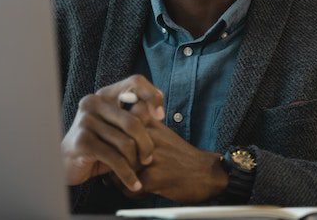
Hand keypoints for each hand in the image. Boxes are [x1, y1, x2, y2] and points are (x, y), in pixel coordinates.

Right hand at [61, 75, 164, 189]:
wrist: (68, 163)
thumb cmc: (100, 145)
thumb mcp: (118, 129)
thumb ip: (135, 117)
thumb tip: (157, 112)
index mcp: (105, 94)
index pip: (134, 81)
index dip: (152, 96)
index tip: (160, 116)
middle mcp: (93, 102)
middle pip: (134, 121)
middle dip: (147, 144)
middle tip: (149, 158)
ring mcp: (86, 121)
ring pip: (126, 142)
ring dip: (136, 161)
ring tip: (138, 170)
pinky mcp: (83, 141)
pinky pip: (115, 159)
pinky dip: (128, 174)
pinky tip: (134, 183)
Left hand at [110, 119, 227, 203]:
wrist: (206, 172)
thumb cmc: (180, 154)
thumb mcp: (161, 132)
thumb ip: (138, 129)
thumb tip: (111, 137)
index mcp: (149, 123)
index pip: (116, 128)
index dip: (113, 143)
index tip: (117, 149)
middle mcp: (148, 137)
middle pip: (115, 150)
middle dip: (114, 163)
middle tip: (120, 170)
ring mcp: (151, 157)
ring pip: (119, 169)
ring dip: (121, 179)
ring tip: (132, 180)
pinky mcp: (153, 177)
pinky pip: (130, 187)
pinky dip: (133, 192)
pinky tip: (144, 189)